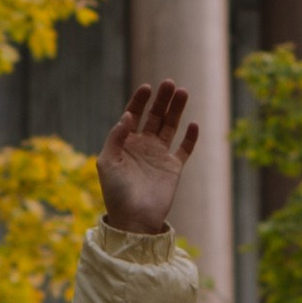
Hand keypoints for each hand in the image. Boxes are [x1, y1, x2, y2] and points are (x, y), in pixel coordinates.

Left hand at [96, 78, 197, 236]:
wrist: (133, 219)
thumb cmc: (115, 193)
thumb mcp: (107, 162)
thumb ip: (116, 137)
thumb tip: (128, 115)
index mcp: (125, 143)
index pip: (133, 114)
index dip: (140, 100)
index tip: (147, 87)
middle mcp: (143, 146)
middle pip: (155, 116)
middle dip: (162, 100)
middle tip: (169, 83)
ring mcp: (159, 156)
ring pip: (170, 127)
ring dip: (176, 110)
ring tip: (183, 92)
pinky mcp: (173, 168)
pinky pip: (184, 149)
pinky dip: (190, 137)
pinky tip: (193, 124)